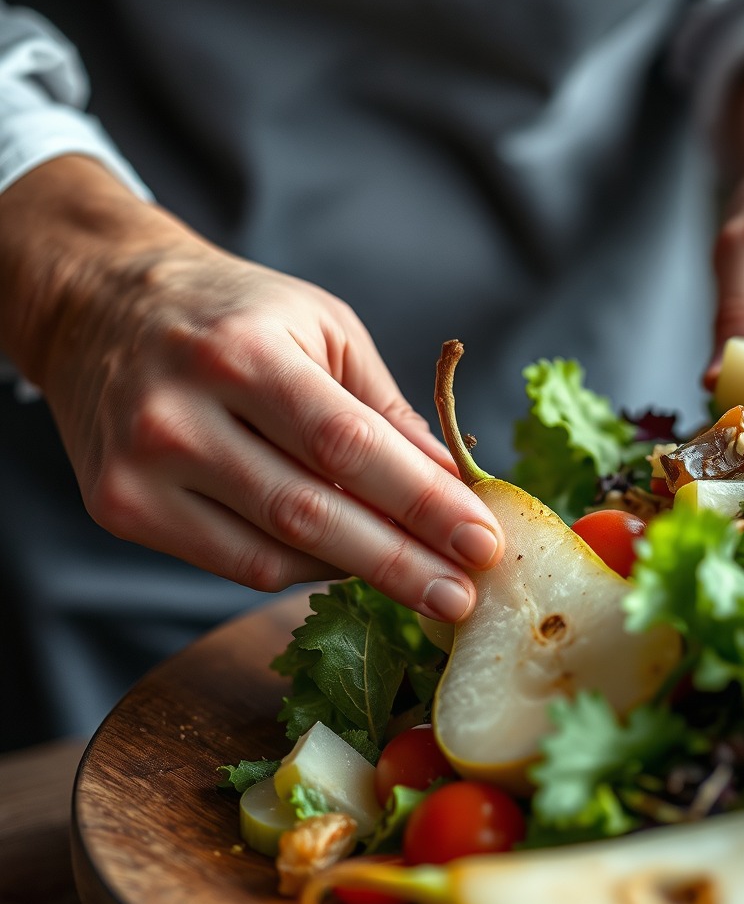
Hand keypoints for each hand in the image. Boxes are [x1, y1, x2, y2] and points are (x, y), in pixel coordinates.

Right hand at [0, 158, 502, 619]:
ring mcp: (143, 469)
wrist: (100, 304)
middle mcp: (181, 414)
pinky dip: (304, 568)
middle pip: (311, 513)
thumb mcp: (321, 328)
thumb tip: (452, 487)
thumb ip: (384, 412)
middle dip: (402, 564)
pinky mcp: (121, 508)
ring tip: (423, 583)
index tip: (483, 544)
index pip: (349, 446)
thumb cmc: (232, 313)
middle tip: (463, 598)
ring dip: (360, 575)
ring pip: (274, 554)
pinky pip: (237, 565)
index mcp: (242, 353)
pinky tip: (349, 561)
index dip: (423, 503)